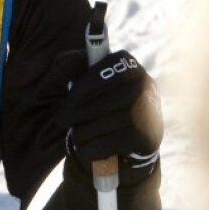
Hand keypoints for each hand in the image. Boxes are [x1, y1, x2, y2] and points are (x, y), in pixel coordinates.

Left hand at [55, 47, 162, 170]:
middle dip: (76, 113)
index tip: (64, 102)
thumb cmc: (107, 100)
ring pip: (103, 124)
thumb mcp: (93, 79)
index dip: (79, 90)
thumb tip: (63, 61)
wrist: (139, 132)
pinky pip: (109, 144)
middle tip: (61, 121)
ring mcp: (148, 112)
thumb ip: (76, 66)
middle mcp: (143, 85)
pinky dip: (92, 148)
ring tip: (75, 135)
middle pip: (102, 102)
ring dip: (81, 133)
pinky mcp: (147, 138)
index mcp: (128, 66)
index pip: (100, 75)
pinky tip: (85, 149)